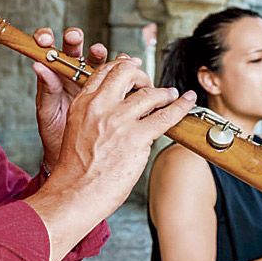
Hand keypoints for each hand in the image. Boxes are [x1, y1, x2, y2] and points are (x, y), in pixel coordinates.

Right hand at [26, 57, 195, 260]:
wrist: (74, 193)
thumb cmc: (76, 171)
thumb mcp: (77, 130)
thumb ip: (94, 114)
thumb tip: (120, 107)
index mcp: (83, 104)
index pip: (105, 71)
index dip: (123, 67)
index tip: (134, 70)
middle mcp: (100, 106)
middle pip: (127, 73)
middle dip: (142, 75)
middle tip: (149, 85)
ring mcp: (119, 120)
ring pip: (150, 93)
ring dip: (164, 92)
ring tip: (171, 95)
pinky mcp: (137, 137)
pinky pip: (166, 115)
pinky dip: (181, 105)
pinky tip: (187, 101)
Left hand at [31, 27, 108, 170]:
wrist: (76, 156)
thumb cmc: (56, 134)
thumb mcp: (47, 111)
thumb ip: (47, 89)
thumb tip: (38, 66)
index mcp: (53, 76)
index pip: (48, 51)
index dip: (46, 39)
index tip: (44, 39)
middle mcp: (71, 73)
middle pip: (74, 48)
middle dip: (74, 39)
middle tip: (74, 38)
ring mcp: (91, 79)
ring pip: (95, 57)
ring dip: (98, 51)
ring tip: (98, 52)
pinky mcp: (108, 89)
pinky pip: (115, 73)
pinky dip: (121, 66)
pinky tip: (124, 62)